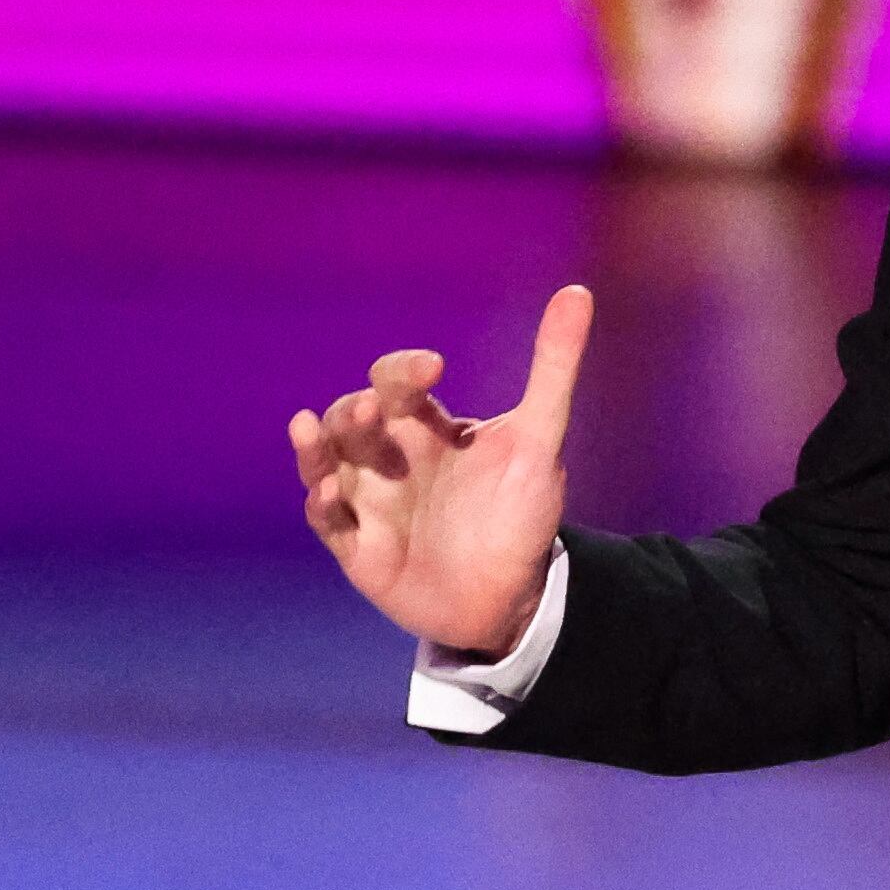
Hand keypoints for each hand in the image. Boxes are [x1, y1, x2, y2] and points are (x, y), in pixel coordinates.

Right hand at [290, 286, 590, 653]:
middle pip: (353, 418)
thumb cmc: (520, 512)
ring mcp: (367, 500)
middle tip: (374, 409)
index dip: (405, 370)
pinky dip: (322, 504)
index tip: (433, 367)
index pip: (398, 382)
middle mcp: (387, 457)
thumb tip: (578, 293)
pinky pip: (327, 520)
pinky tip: (326, 491)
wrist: (512, 596)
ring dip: (319, 446)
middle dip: (356, 411)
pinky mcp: (357, 547)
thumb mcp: (540, 438)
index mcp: (424, 426)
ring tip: (310, 428)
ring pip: (325, 462)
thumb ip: (554, 367)